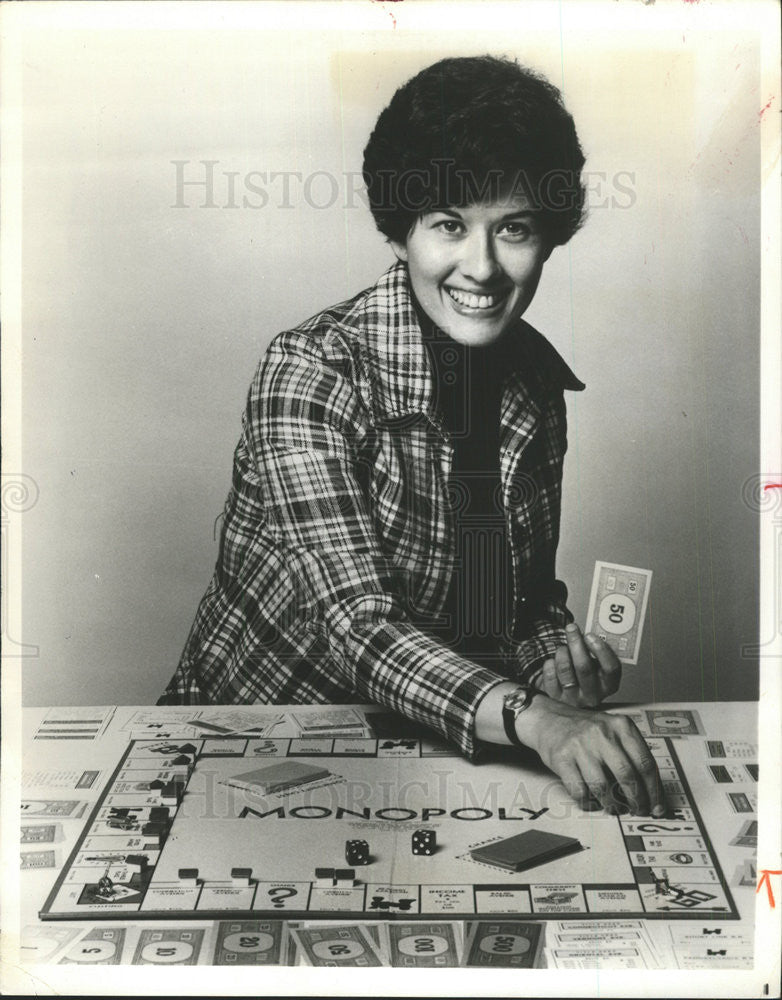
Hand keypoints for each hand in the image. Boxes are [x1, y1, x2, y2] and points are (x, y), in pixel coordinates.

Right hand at [517, 695, 666, 815]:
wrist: (550, 719)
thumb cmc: (586, 730)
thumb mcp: (613, 730)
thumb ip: (631, 753)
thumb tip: (650, 792)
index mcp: (621, 726)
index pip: (645, 763)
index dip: (654, 790)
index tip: (656, 806)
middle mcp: (602, 733)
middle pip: (628, 776)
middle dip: (636, 801)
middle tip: (638, 810)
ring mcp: (581, 745)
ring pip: (603, 787)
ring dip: (612, 805)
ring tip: (614, 808)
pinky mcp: (562, 758)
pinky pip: (580, 791)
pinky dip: (588, 803)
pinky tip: (592, 802)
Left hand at [538, 623, 620, 707]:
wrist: (568, 691)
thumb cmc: (586, 672)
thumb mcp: (597, 664)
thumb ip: (595, 650)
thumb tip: (584, 632)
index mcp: (609, 685)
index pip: (611, 668)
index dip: (601, 650)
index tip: (589, 635)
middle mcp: (593, 695)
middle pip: (584, 668)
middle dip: (576, 644)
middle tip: (571, 628)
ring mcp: (574, 699)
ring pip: (565, 669)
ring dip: (562, 652)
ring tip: (563, 648)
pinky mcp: (555, 699)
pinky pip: (550, 675)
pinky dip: (550, 663)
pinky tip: (554, 662)